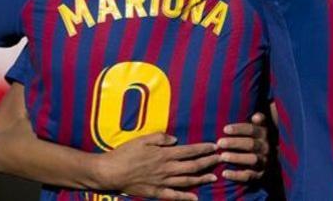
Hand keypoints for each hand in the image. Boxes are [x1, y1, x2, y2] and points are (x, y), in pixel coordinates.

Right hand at [97, 133, 220, 200]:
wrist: (110, 172)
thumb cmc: (125, 152)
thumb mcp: (142, 138)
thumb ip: (160, 137)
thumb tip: (175, 140)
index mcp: (164, 153)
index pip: (189, 150)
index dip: (203, 149)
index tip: (214, 147)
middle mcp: (167, 168)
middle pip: (193, 166)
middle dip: (208, 162)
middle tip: (221, 159)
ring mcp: (162, 182)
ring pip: (187, 181)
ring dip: (202, 178)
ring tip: (214, 177)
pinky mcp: (156, 193)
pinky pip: (174, 196)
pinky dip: (186, 197)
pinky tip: (195, 198)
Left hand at [217, 112, 269, 181]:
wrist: (269, 161)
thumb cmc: (256, 139)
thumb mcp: (259, 128)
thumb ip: (258, 120)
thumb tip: (255, 116)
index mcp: (264, 134)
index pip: (252, 130)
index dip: (239, 129)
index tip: (225, 129)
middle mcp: (265, 147)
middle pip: (251, 144)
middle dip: (234, 143)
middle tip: (219, 143)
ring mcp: (263, 161)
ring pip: (251, 159)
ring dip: (236, 158)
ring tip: (222, 156)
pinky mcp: (259, 175)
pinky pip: (248, 176)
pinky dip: (236, 176)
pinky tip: (224, 173)